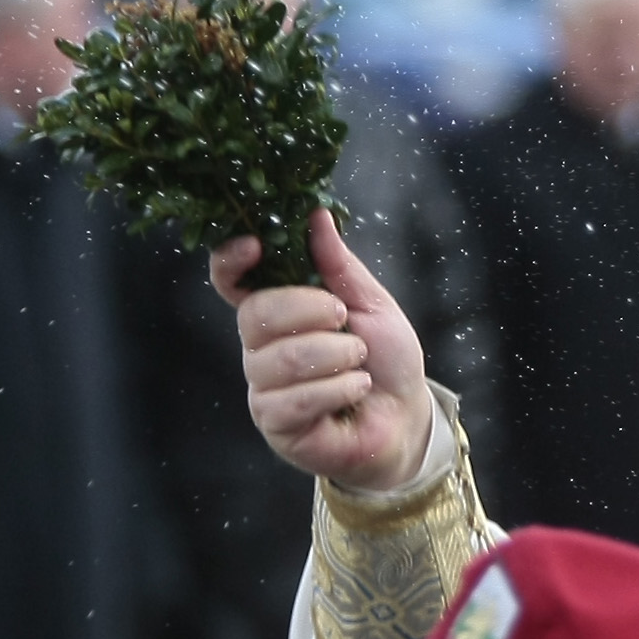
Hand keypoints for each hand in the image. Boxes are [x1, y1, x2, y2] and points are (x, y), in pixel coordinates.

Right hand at [212, 209, 432, 491]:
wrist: (407, 416)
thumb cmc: (385, 358)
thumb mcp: (370, 303)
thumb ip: (338, 264)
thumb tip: (316, 214)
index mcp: (277, 310)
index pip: (231, 281)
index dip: (231, 262)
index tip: (256, 245)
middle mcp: (260, 347)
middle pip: (254, 314)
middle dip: (308, 310)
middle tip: (344, 318)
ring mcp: (263, 387)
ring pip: (280, 359)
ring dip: (334, 355)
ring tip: (359, 360)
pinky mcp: (276, 424)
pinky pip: (293, 400)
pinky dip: (338, 389)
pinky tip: (357, 390)